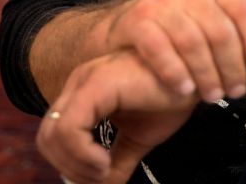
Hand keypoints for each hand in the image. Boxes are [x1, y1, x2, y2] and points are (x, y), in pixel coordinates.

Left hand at [36, 51, 195, 183]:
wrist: (199, 73)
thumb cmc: (172, 95)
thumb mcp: (139, 137)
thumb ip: (117, 160)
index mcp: (85, 92)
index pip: (54, 135)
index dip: (69, 164)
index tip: (99, 178)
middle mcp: (79, 83)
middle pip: (46, 137)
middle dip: (69, 168)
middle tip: (100, 178)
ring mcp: (86, 81)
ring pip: (53, 135)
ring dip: (76, 164)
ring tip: (105, 169)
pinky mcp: (98, 84)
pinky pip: (70, 128)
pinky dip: (82, 153)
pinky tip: (105, 160)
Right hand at [106, 0, 245, 101]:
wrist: (128, 30)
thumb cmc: (180, 35)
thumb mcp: (210, 25)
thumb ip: (235, 36)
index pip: (244, 10)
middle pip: (221, 31)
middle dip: (232, 66)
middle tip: (236, 92)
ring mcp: (163, 3)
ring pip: (193, 41)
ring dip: (206, 74)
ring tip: (213, 97)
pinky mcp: (139, 20)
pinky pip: (159, 47)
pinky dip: (174, 71)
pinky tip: (184, 90)